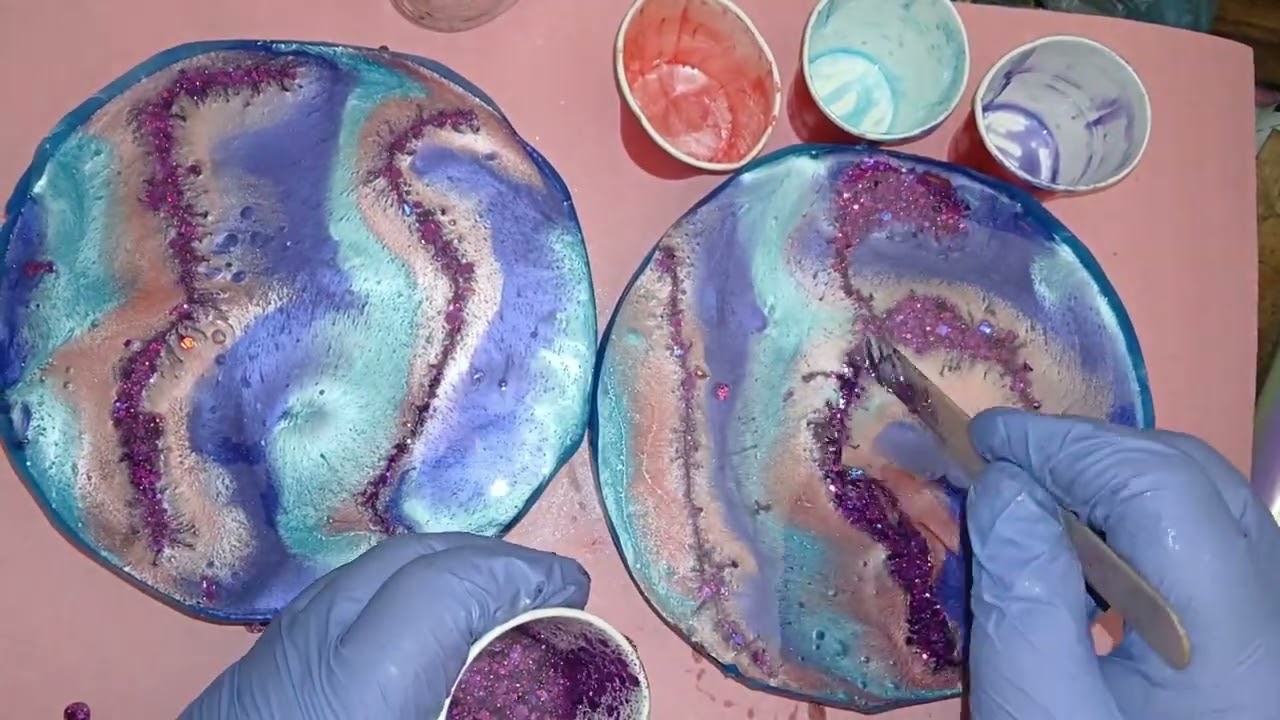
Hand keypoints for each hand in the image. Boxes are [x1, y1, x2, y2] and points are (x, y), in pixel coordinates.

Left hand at [180, 533, 589, 719]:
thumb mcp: (399, 706)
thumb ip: (481, 697)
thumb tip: (551, 694)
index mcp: (364, 683)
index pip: (450, 585)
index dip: (520, 575)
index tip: (570, 591)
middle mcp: (318, 642)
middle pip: (414, 559)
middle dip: (492, 559)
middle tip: (547, 590)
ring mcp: (284, 643)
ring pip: (375, 568)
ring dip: (449, 567)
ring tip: (497, 598)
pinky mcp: (266, 657)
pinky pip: (349, 594)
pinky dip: (407, 588)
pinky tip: (429, 622)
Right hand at [965, 409, 1279, 718]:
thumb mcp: (1037, 707)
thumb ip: (1021, 594)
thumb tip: (1003, 484)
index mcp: (1232, 638)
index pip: (1159, 485)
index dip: (1067, 445)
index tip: (983, 439)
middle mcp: (1273, 616)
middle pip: (1192, 481)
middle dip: (1088, 456)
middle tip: (1002, 465)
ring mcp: (1267, 625)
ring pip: (1200, 508)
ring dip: (1110, 488)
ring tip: (1032, 502)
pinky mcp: (1249, 640)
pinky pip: (1200, 548)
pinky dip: (1132, 527)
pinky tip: (1078, 555)